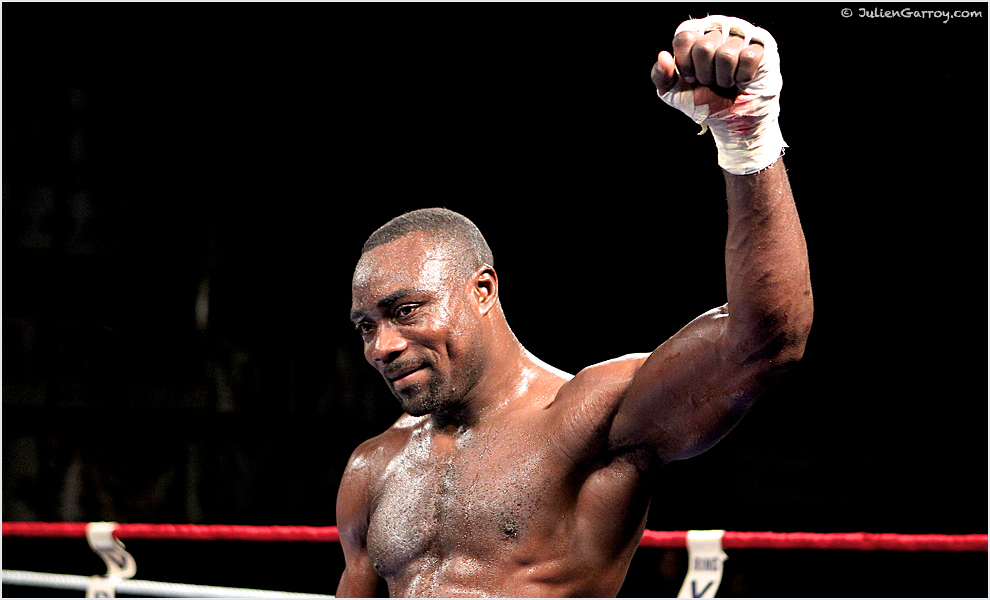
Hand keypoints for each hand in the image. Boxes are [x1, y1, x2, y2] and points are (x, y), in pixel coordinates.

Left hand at [651, 16, 775, 114]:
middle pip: (704, 47)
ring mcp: (739, 36)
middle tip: (712, 82)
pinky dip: (743, 76)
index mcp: (694, 38)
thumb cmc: (704, 102)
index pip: (683, 38)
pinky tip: (742, 79)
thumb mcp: (673, 93)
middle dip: (706, 75)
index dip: (686, 64)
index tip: (691, 77)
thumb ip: (661, 76)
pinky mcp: (760, 45)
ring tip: (727, 82)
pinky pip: (748, 56)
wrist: (730, 120)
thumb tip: (663, 56)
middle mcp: (716, 31)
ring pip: (726, 55)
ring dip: (724, 79)